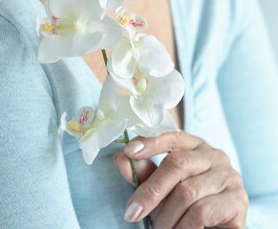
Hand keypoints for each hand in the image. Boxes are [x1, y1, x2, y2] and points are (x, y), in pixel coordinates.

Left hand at [113, 130, 248, 227]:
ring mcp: (229, 177)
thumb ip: (146, 174)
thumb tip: (120, 159)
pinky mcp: (237, 201)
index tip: (128, 152)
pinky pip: (202, 212)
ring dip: (167, 216)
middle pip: (177, 164)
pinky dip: (184, 226)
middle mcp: (215, 156)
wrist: (219, 228)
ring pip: (187, 192)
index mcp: (196, 146)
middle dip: (150, 191)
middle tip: (132, 213)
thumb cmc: (189, 204)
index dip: (150, 142)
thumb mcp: (166, 187)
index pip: (173, 136)